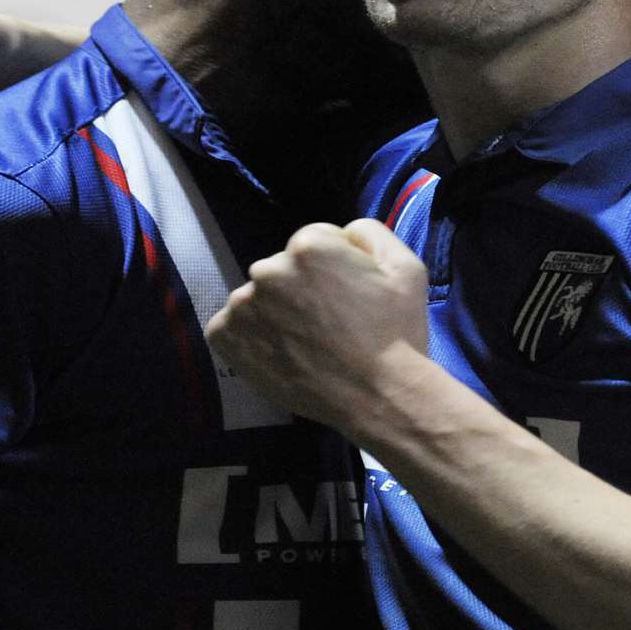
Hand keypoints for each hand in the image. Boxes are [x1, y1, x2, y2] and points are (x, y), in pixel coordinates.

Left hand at [206, 220, 429, 435]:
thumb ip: (368, 232)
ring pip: (258, 298)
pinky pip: (231, 325)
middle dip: (301, 288)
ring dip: (275, 312)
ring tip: (306, 343)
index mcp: (308, 244)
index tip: (347, 298)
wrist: (378, 397)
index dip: (334, 267)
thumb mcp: (405, 266)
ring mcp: (242, 305)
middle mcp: (267, 269)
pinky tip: (281, 353)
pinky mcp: (224, 337)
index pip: (313, 241)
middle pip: (283, 269)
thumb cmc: (396, 332)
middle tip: (328, 324)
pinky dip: (250, 336)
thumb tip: (343, 233)